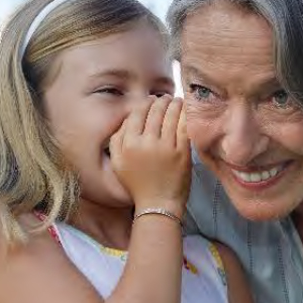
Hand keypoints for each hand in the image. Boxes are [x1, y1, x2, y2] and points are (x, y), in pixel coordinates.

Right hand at [110, 95, 190, 216]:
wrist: (157, 204)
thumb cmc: (137, 184)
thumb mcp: (117, 163)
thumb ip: (117, 139)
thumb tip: (128, 118)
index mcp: (128, 144)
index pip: (137, 114)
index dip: (145, 103)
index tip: (151, 100)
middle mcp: (146, 144)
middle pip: (155, 112)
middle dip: (161, 101)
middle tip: (166, 98)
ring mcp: (166, 148)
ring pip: (170, 116)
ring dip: (174, 104)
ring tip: (176, 101)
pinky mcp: (182, 153)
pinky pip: (184, 127)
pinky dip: (185, 116)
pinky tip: (186, 111)